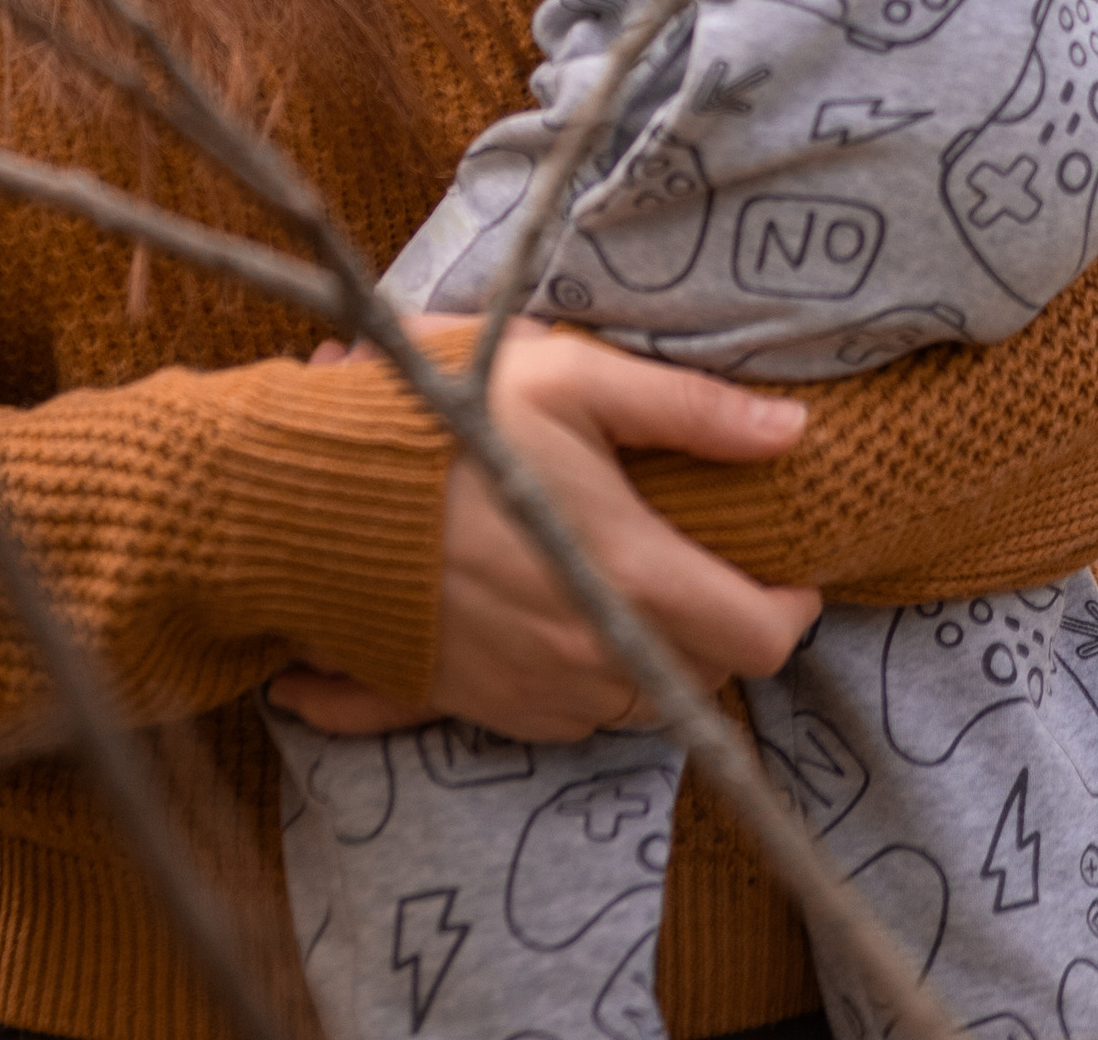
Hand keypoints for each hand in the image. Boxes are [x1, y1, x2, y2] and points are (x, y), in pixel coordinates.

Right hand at [266, 322, 819, 741]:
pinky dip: (576, 679)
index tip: (786, 569)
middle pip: (700, 676)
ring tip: (624, 581)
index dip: (791, 608)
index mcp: (628, 576)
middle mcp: (588, 654)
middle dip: (717, 626)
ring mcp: (531, 691)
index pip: (759, 639)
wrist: (304, 500)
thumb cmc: (443, 422)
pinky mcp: (476, 705)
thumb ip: (690, 409)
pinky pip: (558, 719)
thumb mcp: (571, 377)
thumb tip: (793, 433)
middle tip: (698, 558)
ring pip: (631, 703)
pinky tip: (553, 619)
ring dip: (647, 654)